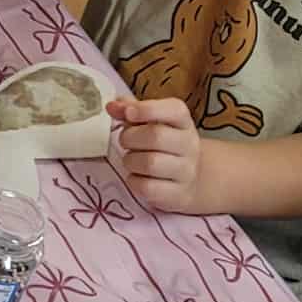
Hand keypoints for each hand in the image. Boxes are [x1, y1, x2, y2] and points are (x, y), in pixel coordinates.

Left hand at [107, 95, 204, 210]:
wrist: (190, 180)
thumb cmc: (163, 146)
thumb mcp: (150, 123)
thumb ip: (130, 111)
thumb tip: (112, 106)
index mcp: (183, 122)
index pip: (174, 110)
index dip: (147, 109)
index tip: (127, 113)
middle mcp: (189, 145)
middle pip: (157, 136)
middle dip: (130, 138)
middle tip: (125, 141)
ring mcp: (187, 172)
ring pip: (151, 163)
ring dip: (130, 161)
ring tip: (132, 161)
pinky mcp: (178, 195)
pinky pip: (147, 187)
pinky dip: (134, 182)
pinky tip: (137, 177)